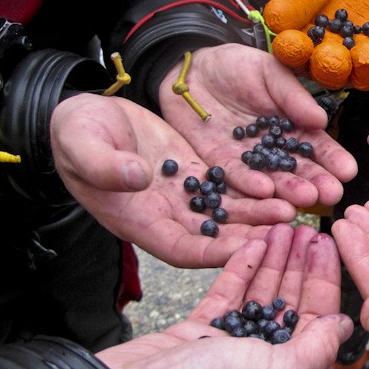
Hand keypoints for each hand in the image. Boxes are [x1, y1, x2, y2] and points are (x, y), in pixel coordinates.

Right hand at [50, 93, 294, 267]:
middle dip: (249, 235)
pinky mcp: (198, 174)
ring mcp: (185, 197)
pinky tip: (282, 182)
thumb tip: (136, 176)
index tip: (244, 249)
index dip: (213, 252)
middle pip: (215, 235)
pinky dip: (254, 187)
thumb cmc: (76, 134)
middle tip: (283, 229)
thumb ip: (106, 165)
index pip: (182, 249)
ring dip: (259, 212)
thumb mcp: (84, 146)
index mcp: (138, 222)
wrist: (87, 116)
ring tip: (292, 206)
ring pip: (228, 212)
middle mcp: (167, 216)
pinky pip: (230, 185)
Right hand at [97, 224, 352, 368]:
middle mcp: (264, 368)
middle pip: (290, 305)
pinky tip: (253, 244)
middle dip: (300, 266)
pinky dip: (241, 269)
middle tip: (306, 228)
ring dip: (273, 262)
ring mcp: (230, 350)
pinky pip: (226, 296)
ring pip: (259, 296)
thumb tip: (342, 325)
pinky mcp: (198, 335)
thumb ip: (317, 347)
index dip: (324, 281)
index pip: (318, 322)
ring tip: (281, 228)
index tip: (327, 245)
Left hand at [158, 44, 357, 208]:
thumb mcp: (269, 72)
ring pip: (271, 179)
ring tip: (306, 198)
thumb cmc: (236, 66)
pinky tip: (266, 191)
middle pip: (298, 170)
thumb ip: (292, 96)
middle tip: (332, 194)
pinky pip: (235, 177)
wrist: (191, 69)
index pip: (316, 146)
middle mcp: (273, 149)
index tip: (347, 172)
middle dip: (316, 182)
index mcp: (292, 127)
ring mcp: (247, 160)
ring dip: (288, 190)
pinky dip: (249, 184)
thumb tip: (321, 120)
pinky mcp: (218, 164)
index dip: (332, 159)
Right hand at [264, 0, 368, 90]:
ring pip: (362, 73)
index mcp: (305, 52)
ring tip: (366, 54)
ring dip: (365, 65)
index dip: (292, 51)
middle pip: (328, 71)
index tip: (291, 43)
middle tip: (331, 57)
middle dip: (330, 65)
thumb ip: (291, 5)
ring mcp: (363, 67)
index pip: (294, 55)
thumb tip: (275, 21)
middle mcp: (332, 67)